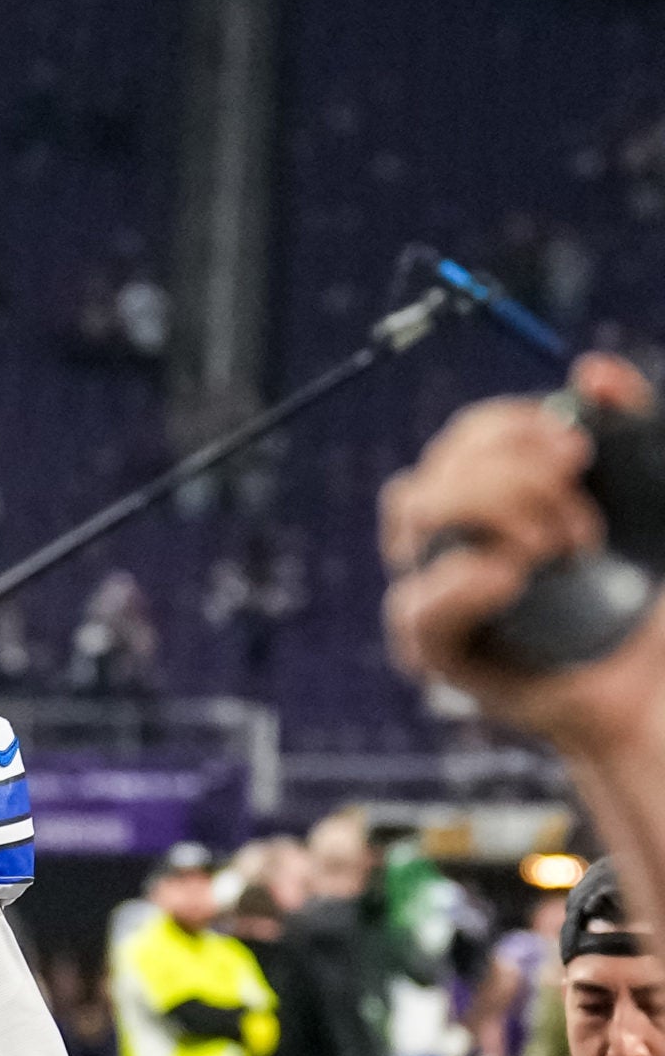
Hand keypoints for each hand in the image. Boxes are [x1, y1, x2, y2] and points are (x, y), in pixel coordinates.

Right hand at [382, 351, 664, 757]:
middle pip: (436, 468)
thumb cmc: (648, 594)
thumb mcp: (652, 497)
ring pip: (416, 515)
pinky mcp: (437, 651)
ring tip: (564, 552)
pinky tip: (513, 575)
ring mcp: (436, 591)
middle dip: (510, 472)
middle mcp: (450, 541)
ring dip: (494, 514)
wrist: (655, 684)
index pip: (465, 439)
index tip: (577, 445)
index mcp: (488, 501)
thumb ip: (631, 428)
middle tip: (579, 509)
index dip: (509, 425)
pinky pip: (418, 607)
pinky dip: (462, 581)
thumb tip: (593, 371)